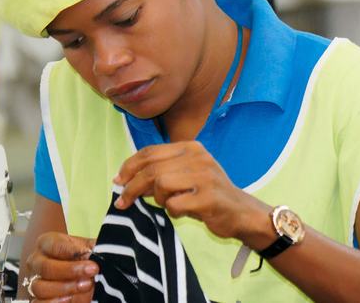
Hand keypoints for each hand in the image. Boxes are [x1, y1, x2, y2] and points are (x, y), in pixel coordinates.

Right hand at [22, 232, 96, 302]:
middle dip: (70, 270)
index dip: (71, 250)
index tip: (88, 253)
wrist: (80, 272)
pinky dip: (55, 302)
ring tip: (86, 285)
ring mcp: (34, 281)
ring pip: (40, 287)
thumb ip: (92, 249)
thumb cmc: (83, 256)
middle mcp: (36, 262)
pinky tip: (71, 298)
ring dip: (65, 288)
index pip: (54, 244)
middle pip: (46, 267)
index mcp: (47, 243)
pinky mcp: (36, 299)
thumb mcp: (88, 248)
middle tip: (92, 270)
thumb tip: (95, 253)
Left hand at [114, 141, 272, 248]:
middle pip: (151, 169)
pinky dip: (172, 211)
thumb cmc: (209, 193)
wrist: (241, 212)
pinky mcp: (208, 198)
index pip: (150, 152)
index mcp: (192, 148)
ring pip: (160, 184)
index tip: (119, 181)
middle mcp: (199, 158)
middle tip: (124, 202)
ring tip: (168, 204)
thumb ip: (161, 170)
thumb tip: (123, 178)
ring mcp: (205, 177)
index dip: (129, 166)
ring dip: (157, 199)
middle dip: (132, 187)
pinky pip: (174, 205)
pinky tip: (183, 211)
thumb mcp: (187, 174)